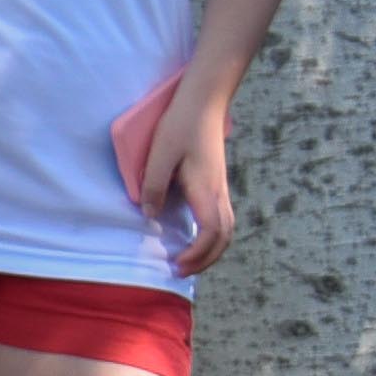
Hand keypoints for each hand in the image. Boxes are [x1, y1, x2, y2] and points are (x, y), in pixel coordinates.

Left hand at [143, 75, 239, 275]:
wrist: (203, 103)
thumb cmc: (180, 125)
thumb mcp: (159, 155)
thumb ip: (153, 186)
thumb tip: (149, 215)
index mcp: (206, 189)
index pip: (211, 232)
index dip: (197, 254)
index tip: (177, 265)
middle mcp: (219, 192)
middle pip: (224, 237)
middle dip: (205, 260)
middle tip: (180, 272)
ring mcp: (221, 188)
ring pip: (227, 229)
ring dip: (211, 250)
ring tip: (189, 261)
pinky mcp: (217, 182)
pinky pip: (222, 218)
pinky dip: (213, 236)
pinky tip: (196, 237)